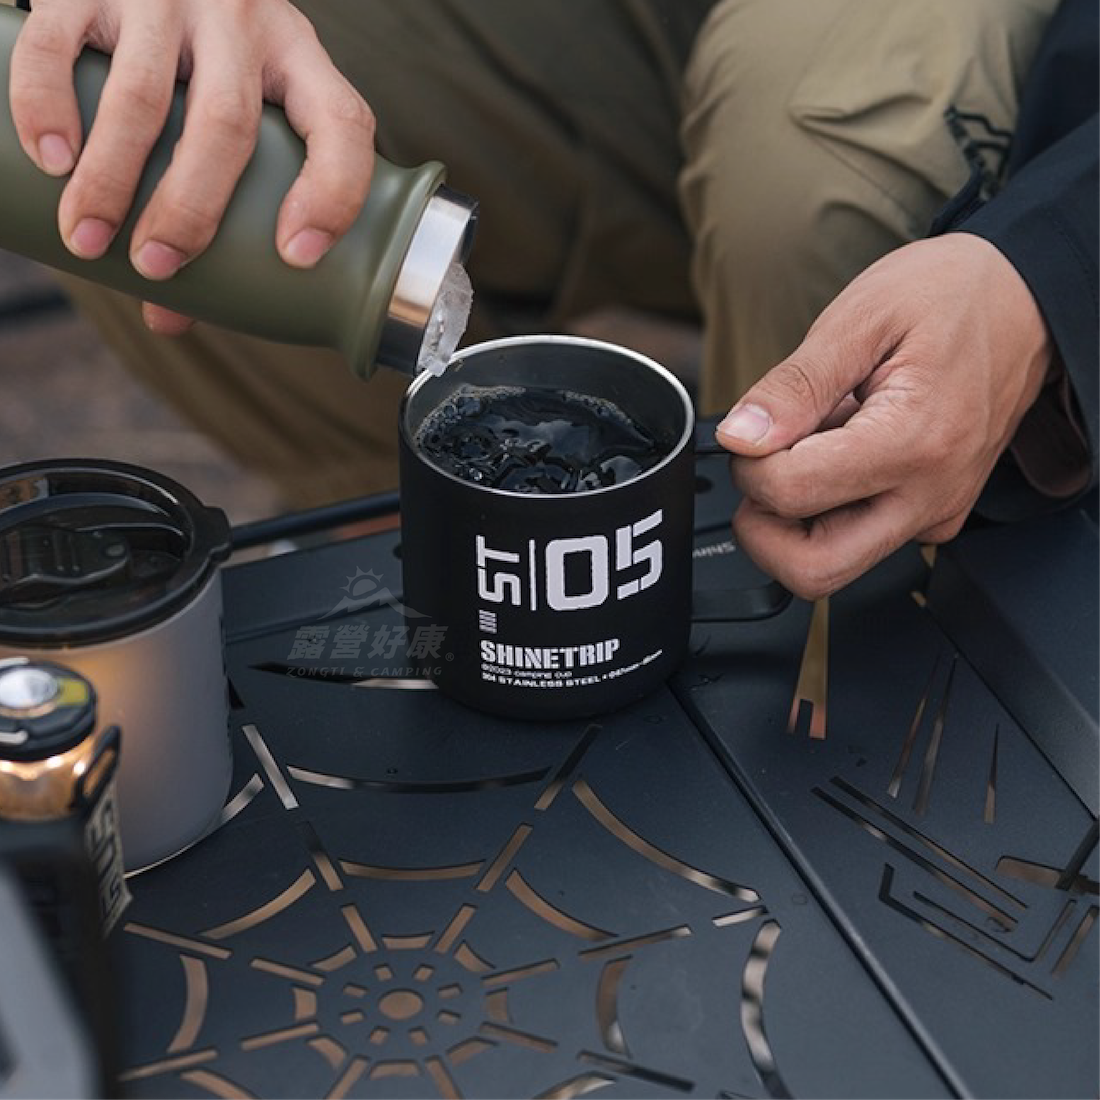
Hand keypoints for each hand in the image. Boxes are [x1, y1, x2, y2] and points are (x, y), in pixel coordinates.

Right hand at [9, 0, 374, 332]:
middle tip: (154, 268)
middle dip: (189, 209)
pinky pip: (61, 44)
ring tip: (87, 239)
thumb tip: (170, 318)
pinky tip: (47, 159)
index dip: (333, 194)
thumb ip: (216, 202)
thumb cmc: (199, 59)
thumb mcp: (233, 103)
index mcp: (298, 58)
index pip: (342, 124)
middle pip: (226, 125)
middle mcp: (242, 19)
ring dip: (111, 178)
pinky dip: (47, 106)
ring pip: (143, 95)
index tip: (297, 257)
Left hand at [715, 234, 1051, 598]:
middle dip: (764, 528)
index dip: (749, 465)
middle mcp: (931, 494)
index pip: (791, 495)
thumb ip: (794, 387)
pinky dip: (832, 509)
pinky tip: (843, 452)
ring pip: (836, 563)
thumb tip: (739, 438)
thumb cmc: (950, 296)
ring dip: (798, 520)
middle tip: (764, 468)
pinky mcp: (934, 515)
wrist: (1022, 299)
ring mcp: (936, 513)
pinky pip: (864, 538)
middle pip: (815, 569)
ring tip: (812, 448)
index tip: (753, 432)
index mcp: (913, 442)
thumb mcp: (859, 319)